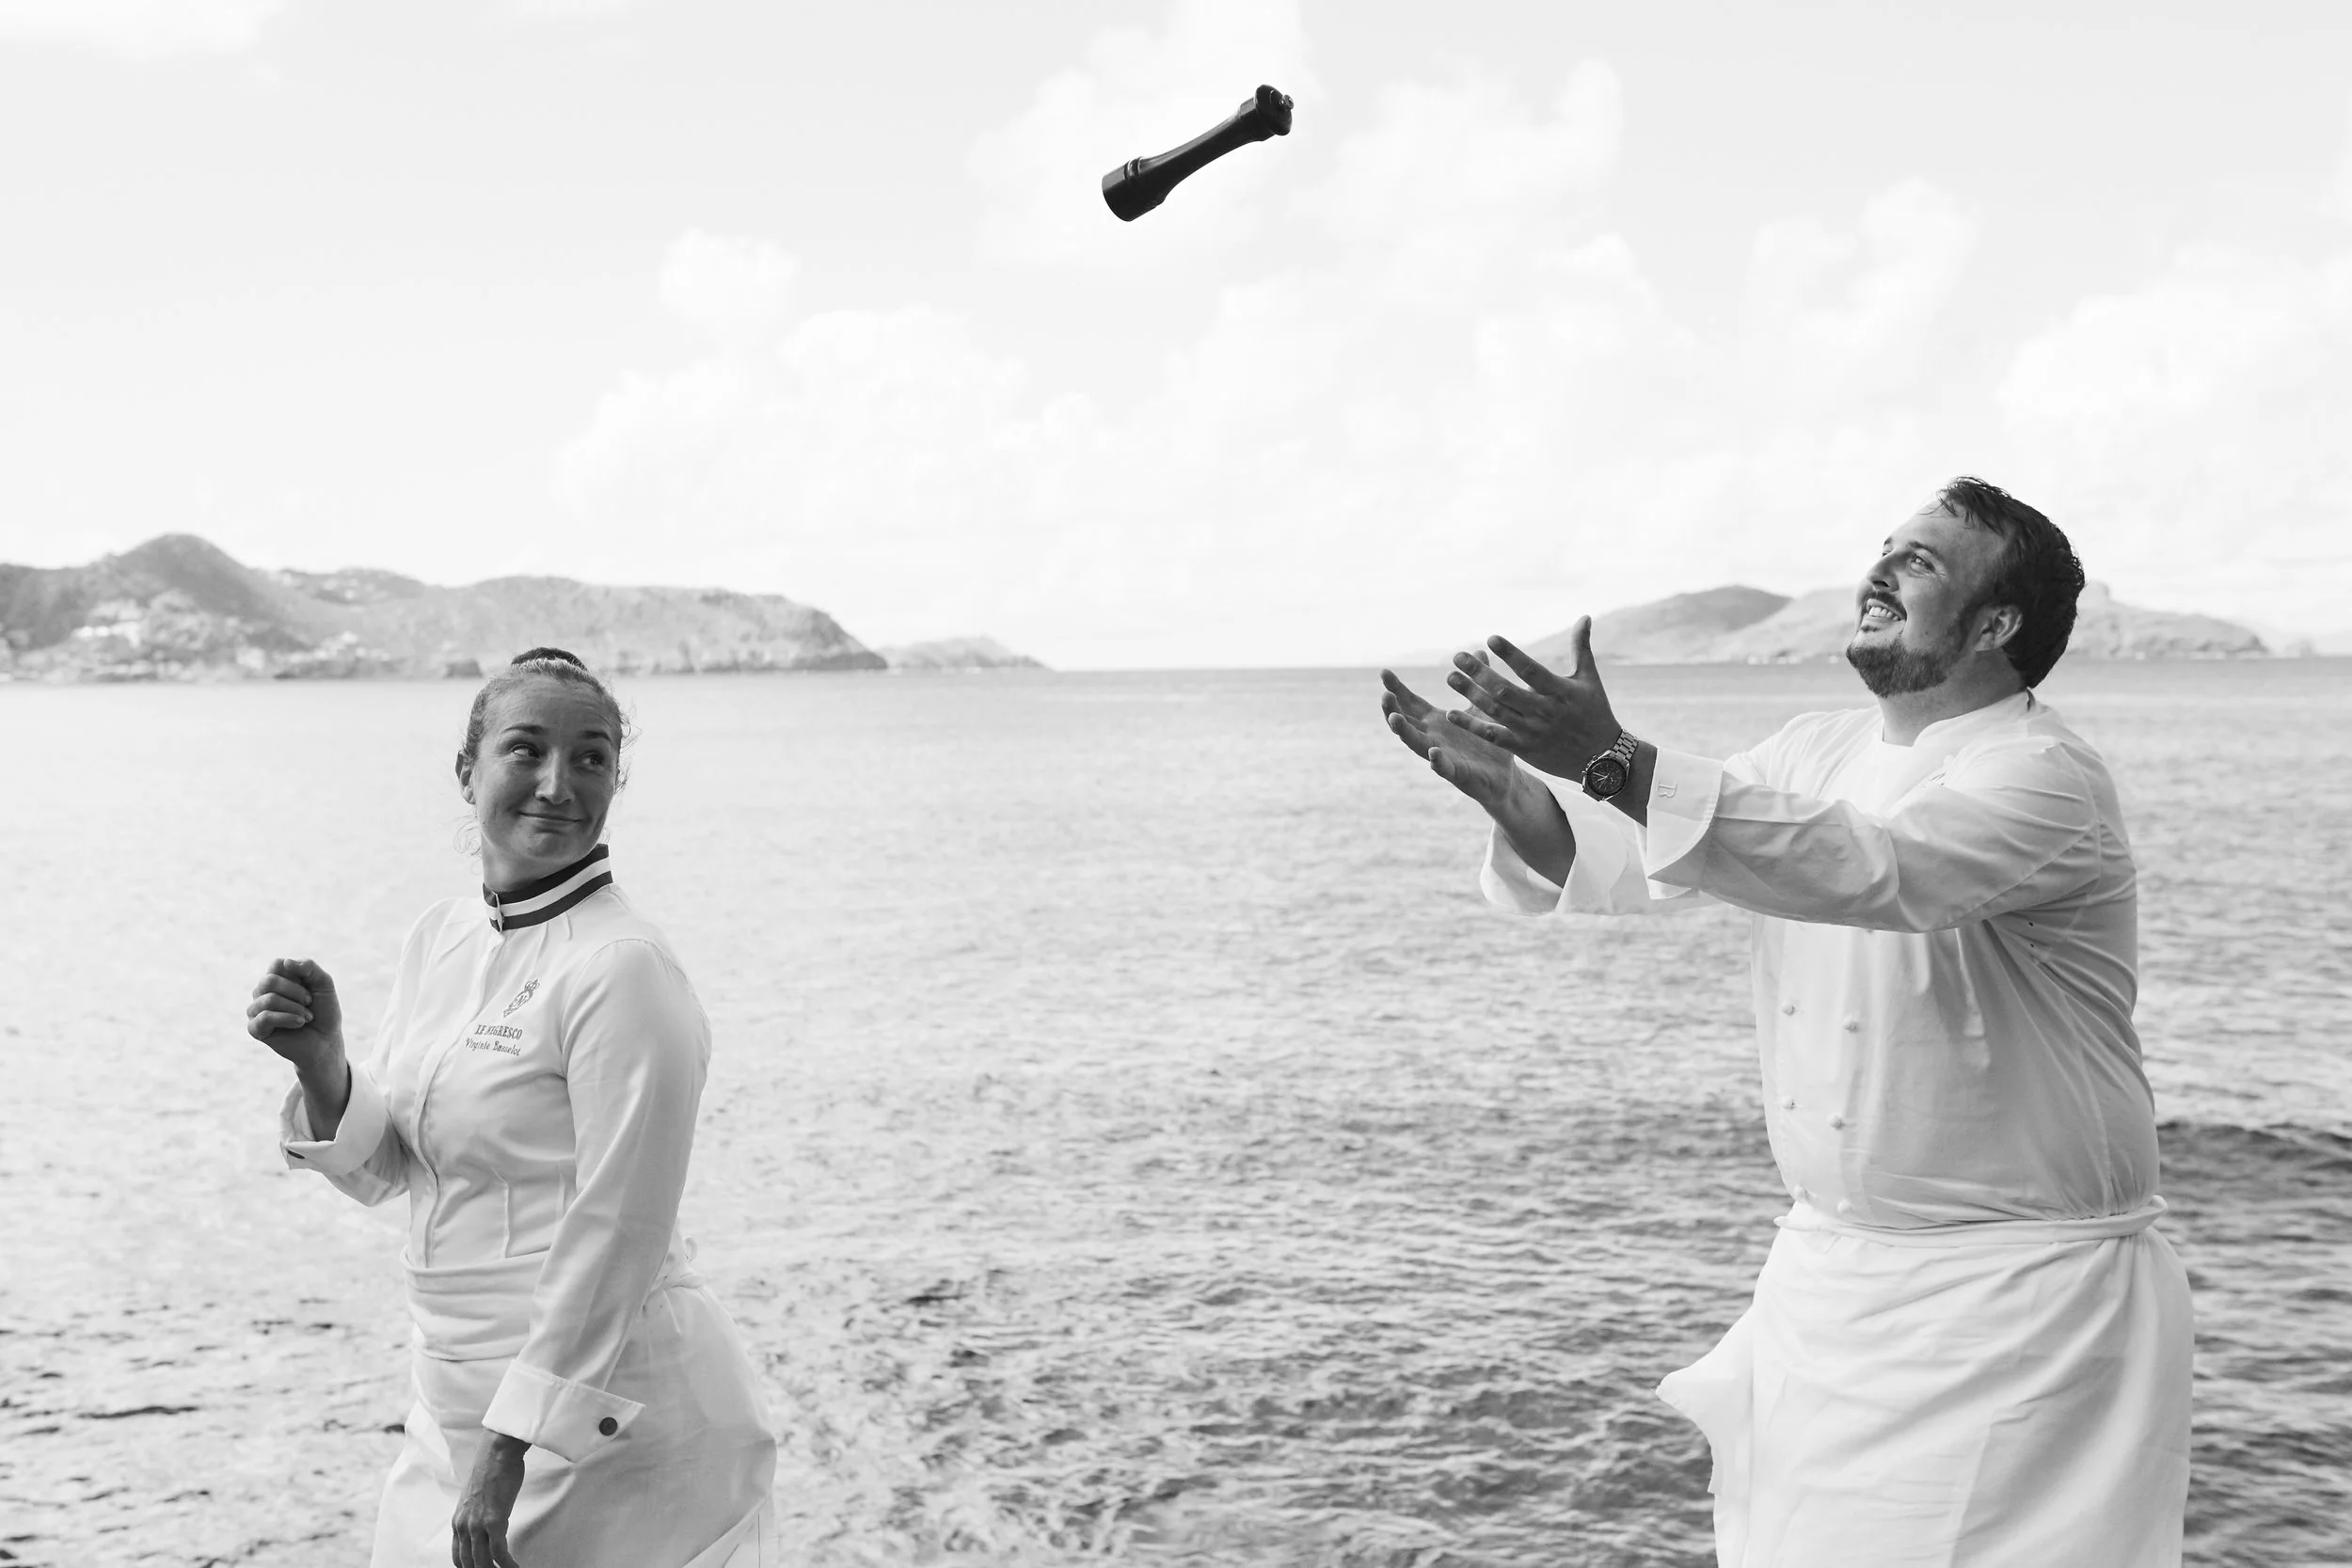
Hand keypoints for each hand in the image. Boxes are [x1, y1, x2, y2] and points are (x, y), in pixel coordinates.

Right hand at [245, 958, 345, 1076]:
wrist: (326, 1041)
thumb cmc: (324, 1011)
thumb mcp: (324, 984)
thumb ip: (310, 967)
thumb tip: (286, 962)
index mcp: (277, 978)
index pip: (276, 964)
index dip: (297, 973)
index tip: (311, 986)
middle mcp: (263, 992)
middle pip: (269, 981)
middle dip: (296, 991)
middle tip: (309, 1002)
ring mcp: (256, 1010)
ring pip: (268, 999)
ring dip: (295, 1007)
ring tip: (307, 1017)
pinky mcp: (255, 1029)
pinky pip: (265, 1017)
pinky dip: (287, 1018)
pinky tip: (300, 1023)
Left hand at [452, 1432, 527, 1567]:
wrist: (497, 1452)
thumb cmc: (492, 1468)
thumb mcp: (477, 1496)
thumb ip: (477, 1513)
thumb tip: (487, 1520)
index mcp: (458, 1521)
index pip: (458, 1556)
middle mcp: (463, 1526)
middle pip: (468, 1563)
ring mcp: (477, 1525)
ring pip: (482, 1562)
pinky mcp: (493, 1521)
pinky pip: (499, 1552)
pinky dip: (507, 1565)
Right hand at [1379, 668, 1519, 809]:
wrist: (1505, 774)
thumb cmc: (1488, 741)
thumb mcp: (1483, 707)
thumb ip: (1477, 682)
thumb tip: (1480, 653)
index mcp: (1436, 721)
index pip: (1410, 703)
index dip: (1396, 688)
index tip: (1383, 672)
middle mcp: (1433, 737)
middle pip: (1405, 722)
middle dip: (1392, 709)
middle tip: (1384, 695)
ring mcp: (1441, 755)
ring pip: (1416, 744)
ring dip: (1404, 732)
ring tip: (1395, 719)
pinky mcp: (1457, 774)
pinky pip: (1444, 768)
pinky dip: (1437, 761)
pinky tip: (1433, 752)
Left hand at [1443, 620, 1619, 780]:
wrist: (1601, 759)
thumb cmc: (1595, 713)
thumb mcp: (1590, 679)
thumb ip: (1581, 647)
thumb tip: (1585, 616)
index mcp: (1559, 691)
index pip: (1530, 670)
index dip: (1511, 654)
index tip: (1491, 638)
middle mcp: (1543, 711)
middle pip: (1505, 690)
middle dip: (1480, 673)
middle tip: (1458, 656)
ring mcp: (1532, 731)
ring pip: (1495, 711)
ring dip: (1471, 694)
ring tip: (1451, 677)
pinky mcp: (1523, 748)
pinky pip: (1493, 736)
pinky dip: (1472, 725)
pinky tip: (1452, 713)